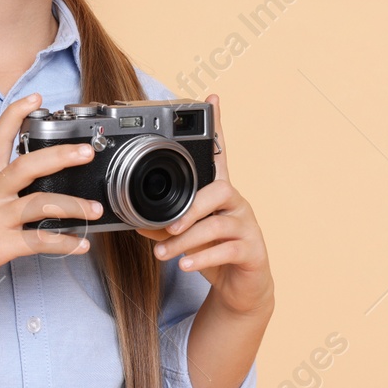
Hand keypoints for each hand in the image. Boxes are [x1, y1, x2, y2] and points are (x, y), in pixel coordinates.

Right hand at [0, 92, 102, 314]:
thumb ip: (1, 198)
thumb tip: (35, 193)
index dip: (15, 115)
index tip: (35, 98)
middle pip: (25, 165)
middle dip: (59, 155)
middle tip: (86, 152)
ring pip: (39, 203)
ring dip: (73, 205)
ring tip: (96, 209)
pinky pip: (37, 241)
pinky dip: (64, 243)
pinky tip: (81, 245)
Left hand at [135, 94, 273, 316]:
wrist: (240, 288)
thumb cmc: (213, 253)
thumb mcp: (185, 237)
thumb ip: (165, 226)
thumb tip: (136, 221)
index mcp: (219, 193)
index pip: (220, 155)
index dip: (217, 127)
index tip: (213, 99)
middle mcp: (236, 204)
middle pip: (220, 190)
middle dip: (192, 208)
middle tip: (168, 227)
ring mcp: (247, 227)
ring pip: (218, 225)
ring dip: (188, 240)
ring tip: (165, 254)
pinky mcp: (252, 251)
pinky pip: (227, 249)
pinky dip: (203, 257)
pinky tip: (185, 264)